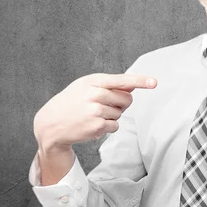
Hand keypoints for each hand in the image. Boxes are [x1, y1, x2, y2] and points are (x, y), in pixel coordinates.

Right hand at [33, 73, 156, 151]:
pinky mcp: (98, 126)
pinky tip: (92, 124)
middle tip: (103, 105)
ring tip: (92, 114)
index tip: (154, 82)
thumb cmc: (72, 101)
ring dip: (111, 115)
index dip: (140, 81)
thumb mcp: (86, 86)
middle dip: (120, 103)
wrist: (51, 123)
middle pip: (127, 99)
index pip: (122, 80)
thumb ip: (110, 84)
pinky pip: (116, 126)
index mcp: (94, 81)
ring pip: (121, 113)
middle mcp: (95, 94)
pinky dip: (108, 126)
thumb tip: (133, 85)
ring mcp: (96, 111)